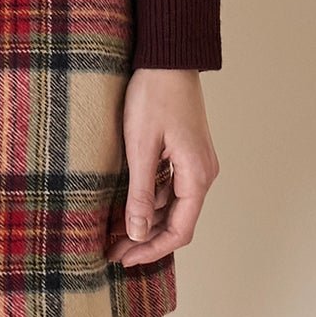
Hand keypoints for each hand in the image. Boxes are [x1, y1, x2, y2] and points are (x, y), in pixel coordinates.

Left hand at [105, 67, 219, 266]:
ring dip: (146, 221)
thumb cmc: (154, 96)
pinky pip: (171, 187)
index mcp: (197, 176)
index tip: (124, 259)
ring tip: (113, 232)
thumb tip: (137, 232)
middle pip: (177, 221)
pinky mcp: (186, 153)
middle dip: (145, 239)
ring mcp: (196, 163)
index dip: (152, 249)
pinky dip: (150, 201)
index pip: (179, 230)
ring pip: (173, 205)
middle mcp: (202, 173)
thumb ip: (140, 193)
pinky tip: (127, 206)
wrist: (167, 58)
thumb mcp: (141, 147)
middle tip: (112, 250)